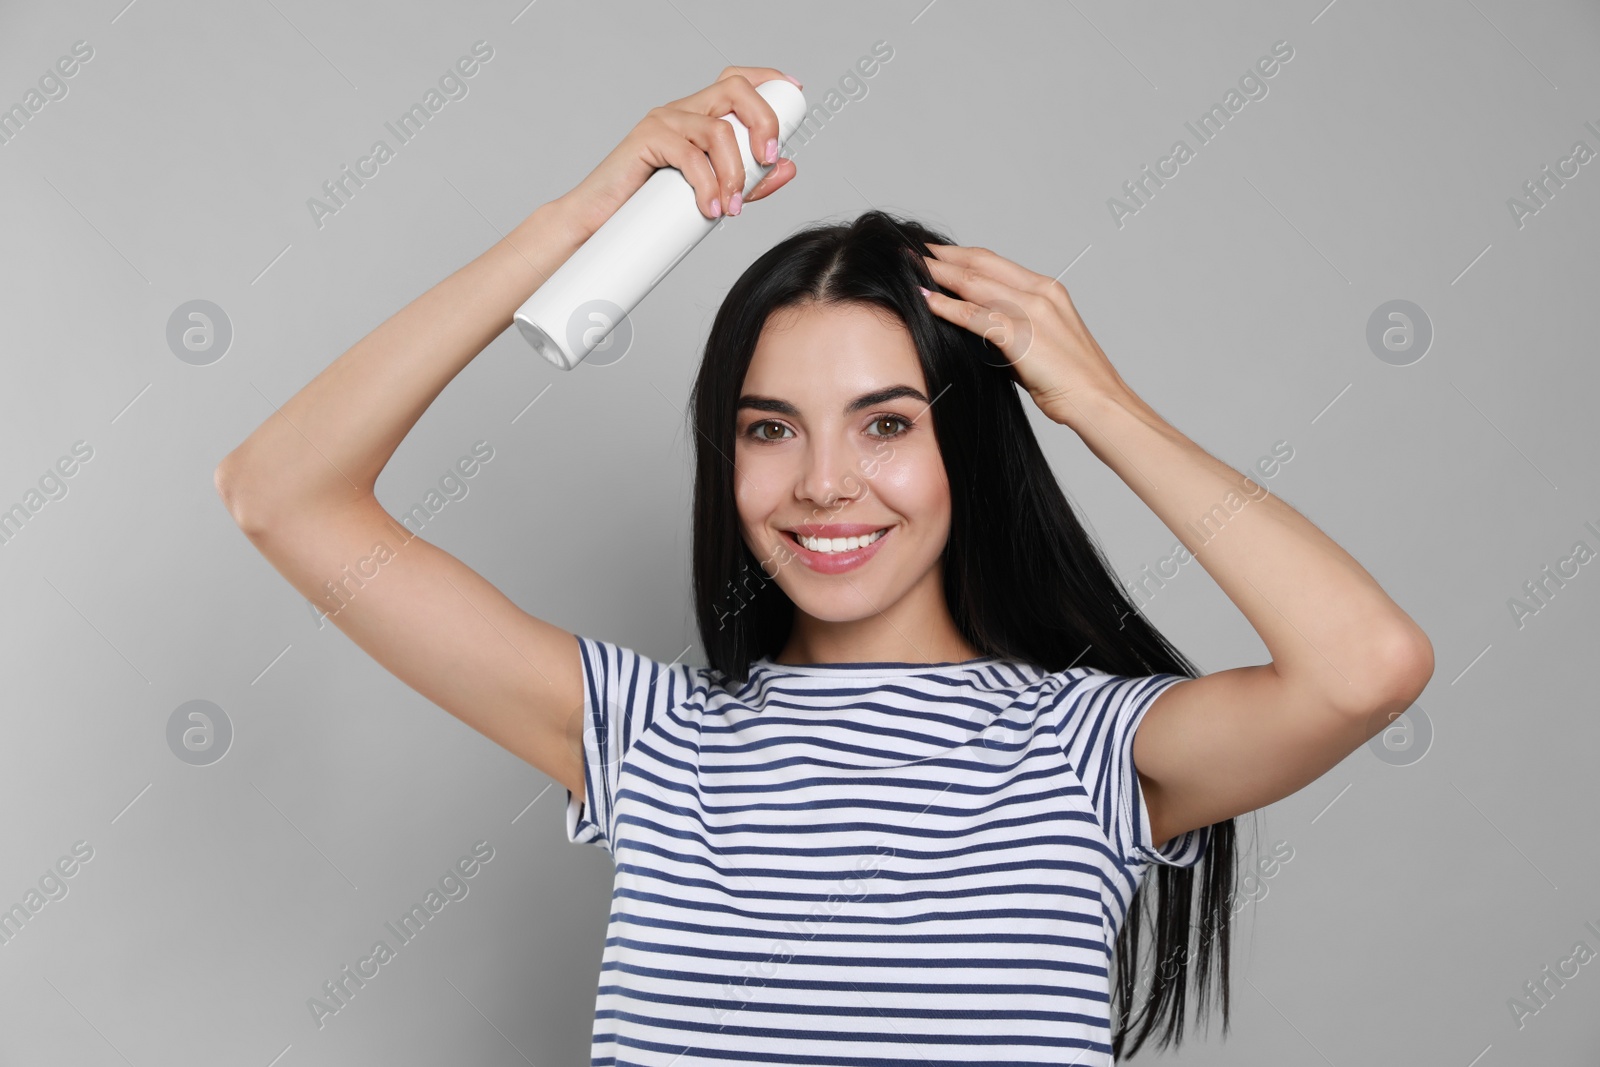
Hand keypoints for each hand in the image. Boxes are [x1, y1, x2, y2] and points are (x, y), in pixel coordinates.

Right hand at [552, 65, 800, 240]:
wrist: (600, 223)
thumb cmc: (651, 208)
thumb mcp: (713, 193)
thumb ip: (750, 181)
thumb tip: (787, 166)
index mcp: (698, 116)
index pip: (736, 81)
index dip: (768, 80)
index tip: (795, 91)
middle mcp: (682, 111)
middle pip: (735, 90)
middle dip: (764, 122)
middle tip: (768, 161)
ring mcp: (663, 121)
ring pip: (718, 130)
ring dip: (736, 172)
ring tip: (732, 207)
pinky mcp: (646, 139)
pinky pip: (690, 155)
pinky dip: (707, 185)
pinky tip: (710, 209)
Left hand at [918, 244, 1134, 426]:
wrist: (1099, 401)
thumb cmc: (1072, 382)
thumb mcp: (1041, 343)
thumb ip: (1014, 329)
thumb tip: (982, 329)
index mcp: (1048, 290)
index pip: (995, 262)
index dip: (962, 255)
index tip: (937, 253)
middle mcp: (1041, 292)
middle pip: (981, 264)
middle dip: (944, 256)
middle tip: (913, 251)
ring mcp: (1032, 311)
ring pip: (974, 283)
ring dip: (938, 275)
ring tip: (910, 269)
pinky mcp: (1022, 334)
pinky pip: (975, 315)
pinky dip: (947, 306)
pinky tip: (926, 301)